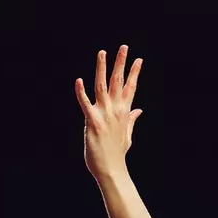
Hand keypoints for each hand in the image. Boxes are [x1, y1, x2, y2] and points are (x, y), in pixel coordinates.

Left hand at [75, 45, 143, 180]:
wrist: (111, 169)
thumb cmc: (117, 153)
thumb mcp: (127, 134)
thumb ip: (132, 120)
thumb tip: (140, 110)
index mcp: (125, 112)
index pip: (131, 87)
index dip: (134, 72)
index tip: (138, 59)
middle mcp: (116, 110)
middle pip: (119, 81)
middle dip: (121, 63)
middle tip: (124, 47)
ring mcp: (104, 115)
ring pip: (103, 86)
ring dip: (102, 69)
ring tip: (102, 52)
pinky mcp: (92, 122)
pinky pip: (85, 103)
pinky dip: (81, 92)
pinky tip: (78, 80)